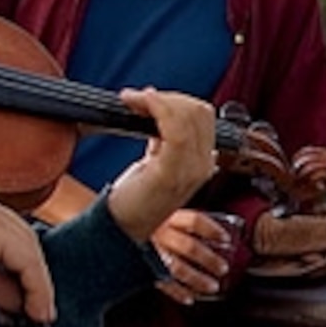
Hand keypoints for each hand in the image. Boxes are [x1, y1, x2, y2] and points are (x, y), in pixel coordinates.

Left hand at [98, 90, 220, 244]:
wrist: (122, 228)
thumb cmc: (135, 198)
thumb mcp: (155, 161)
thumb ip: (163, 137)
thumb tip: (156, 103)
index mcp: (201, 161)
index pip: (203, 116)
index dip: (176, 99)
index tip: (147, 97)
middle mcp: (202, 166)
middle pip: (199, 111)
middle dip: (167, 97)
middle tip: (136, 99)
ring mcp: (190, 170)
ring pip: (189, 116)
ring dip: (157, 100)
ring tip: (132, 101)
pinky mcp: (171, 173)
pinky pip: (175, 129)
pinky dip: (155, 107)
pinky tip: (137, 103)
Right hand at [148, 207, 247, 304]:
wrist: (117, 231)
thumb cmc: (146, 222)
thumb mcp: (164, 213)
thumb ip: (186, 221)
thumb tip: (218, 231)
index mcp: (167, 217)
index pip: (194, 220)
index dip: (212, 230)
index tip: (226, 239)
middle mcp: (158, 233)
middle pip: (188, 246)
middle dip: (209, 260)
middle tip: (223, 268)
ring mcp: (150, 251)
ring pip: (177, 268)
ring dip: (197, 279)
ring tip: (212, 286)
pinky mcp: (142, 268)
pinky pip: (162, 283)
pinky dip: (177, 293)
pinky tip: (190, 298)